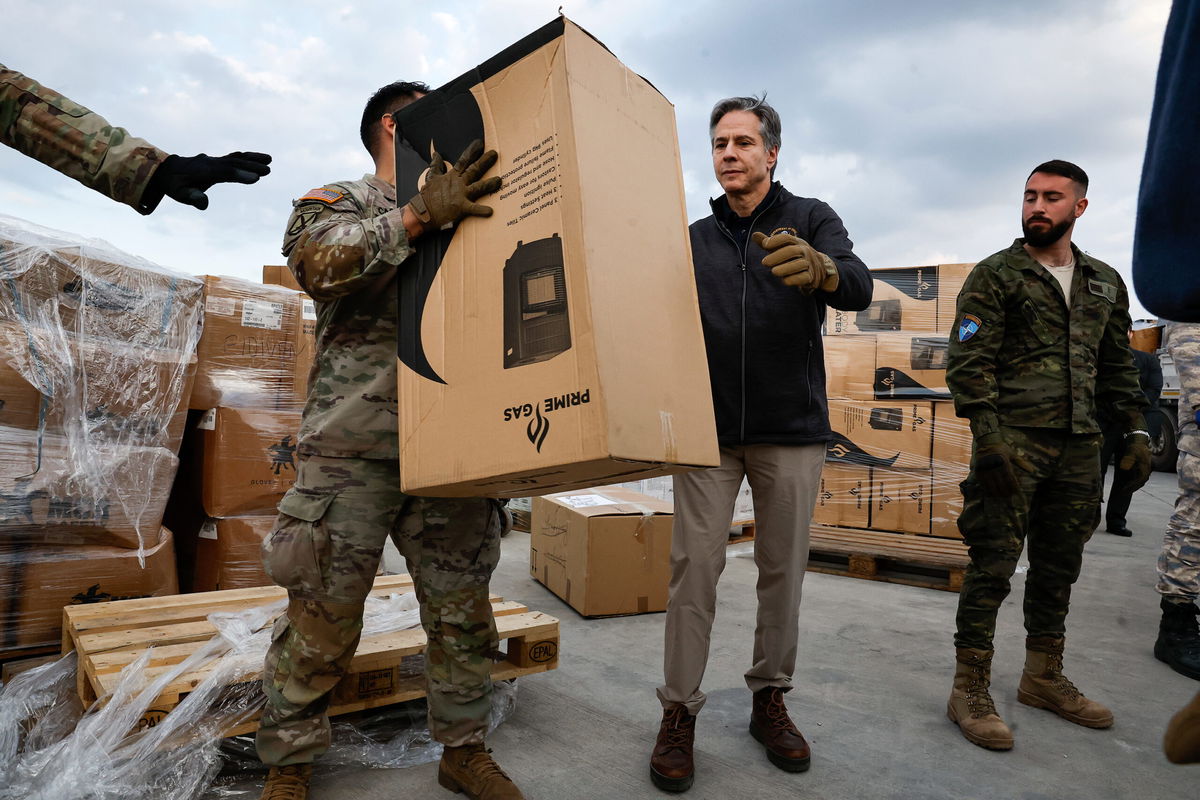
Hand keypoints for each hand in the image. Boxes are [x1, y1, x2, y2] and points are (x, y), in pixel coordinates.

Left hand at [153, 152, 271, 209]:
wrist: (167, 170)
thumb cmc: (175, 185)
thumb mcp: (180, 194)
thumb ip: (192, 197)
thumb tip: (204, 204)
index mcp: (201, 171)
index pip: (223, 173)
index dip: (239, 175)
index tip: (255, 179)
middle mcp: (210, 163)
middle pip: (232, 163)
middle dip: (250, 166)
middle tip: (267, 171)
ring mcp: (214, 160)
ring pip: (235, 157)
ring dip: (252, 158)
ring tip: (269, 160)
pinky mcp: (218, 161)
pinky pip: (234, 157)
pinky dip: (247, 157)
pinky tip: (261, 158)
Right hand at [409, 139, 501, 229]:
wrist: (422, 213)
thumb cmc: (427, 197)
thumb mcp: (431, 178)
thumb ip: (436, 165)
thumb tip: (436, 154)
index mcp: (452, 177)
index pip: (463, 161)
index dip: (472, 151)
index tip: (480, 143)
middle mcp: (458, 184)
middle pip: (473, 170)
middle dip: (484, 161)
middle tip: (494, 154)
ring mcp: (460, 195)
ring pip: (477, 187)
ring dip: (488, 184)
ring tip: (499, 180)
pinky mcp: (461, 208)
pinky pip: (473, 209)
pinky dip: (481, 210)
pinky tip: (490, 211)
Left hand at [751, 231, 838, 291]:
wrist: (820, 269)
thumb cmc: (795, 257)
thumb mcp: (783, 248)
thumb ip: (769, 243)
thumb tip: (754, 234)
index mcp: (796, 242)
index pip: (786, 238)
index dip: (775, 240)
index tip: (764, 245)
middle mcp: (804, 251)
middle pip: (792, 251)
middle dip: (777, 256)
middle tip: (764, 262)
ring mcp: (809, 264)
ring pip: (799, 264)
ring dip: (785, 268)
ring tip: (774, 271)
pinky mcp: (810, 277)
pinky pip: (803, 278)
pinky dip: (793, 279)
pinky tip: (784, 280)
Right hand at [973, 432, 1031, 497]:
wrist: (986, 442)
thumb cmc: (1001, 448)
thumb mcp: (1012, 454)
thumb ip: (1022, 463)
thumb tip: (1032, 471)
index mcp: (1004, 462)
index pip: (1010, 477)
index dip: (1013, 486)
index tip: (1016, 492)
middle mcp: (994, 466)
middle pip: (1001, 482)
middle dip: (1005, 491)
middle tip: (1008, 497)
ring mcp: (986, 468)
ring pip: (991, 483)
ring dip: (996, 491)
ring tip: (1000, 497)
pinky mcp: (979, 469)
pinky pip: (983, 481)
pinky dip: (986, 487)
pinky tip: (990, 492)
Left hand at [1112, 432, 1150, 493]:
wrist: (1139, 442)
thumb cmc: (1135, 447)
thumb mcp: (1131, 452)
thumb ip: (1128, 459)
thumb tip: (1124, 467)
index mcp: (1145, 468)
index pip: (1139, 480)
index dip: (1132, 486)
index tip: (1125, 490)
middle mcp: (1147, 470)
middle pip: (1140, 483)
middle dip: (1132, 488)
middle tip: (1123, 493)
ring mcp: (1146, 470)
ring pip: (1140, 481)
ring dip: (1134, 487)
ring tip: (1125, 491)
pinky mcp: (1143, 469)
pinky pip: (1139, 479)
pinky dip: (1134, 483)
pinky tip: (1128, 485)